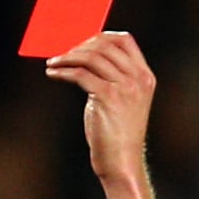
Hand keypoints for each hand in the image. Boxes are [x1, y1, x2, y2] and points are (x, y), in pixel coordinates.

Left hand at [44, 29, 156, 187]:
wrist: (121, 161)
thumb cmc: (117, 134)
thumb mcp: (123, 101)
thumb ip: (113, 79)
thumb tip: (84, 59)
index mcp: (145, 76)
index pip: (125, 41)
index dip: (101, 36)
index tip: (82, 42)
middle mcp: (138, 78)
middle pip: (105, 46)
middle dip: (79, 47)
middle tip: (62, 54)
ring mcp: (125, 87)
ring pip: (92, 57)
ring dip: (67, 57)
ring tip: (53, 63)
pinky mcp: (108, 97)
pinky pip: (81, 74)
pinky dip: (63, 71)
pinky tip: (53, 74)